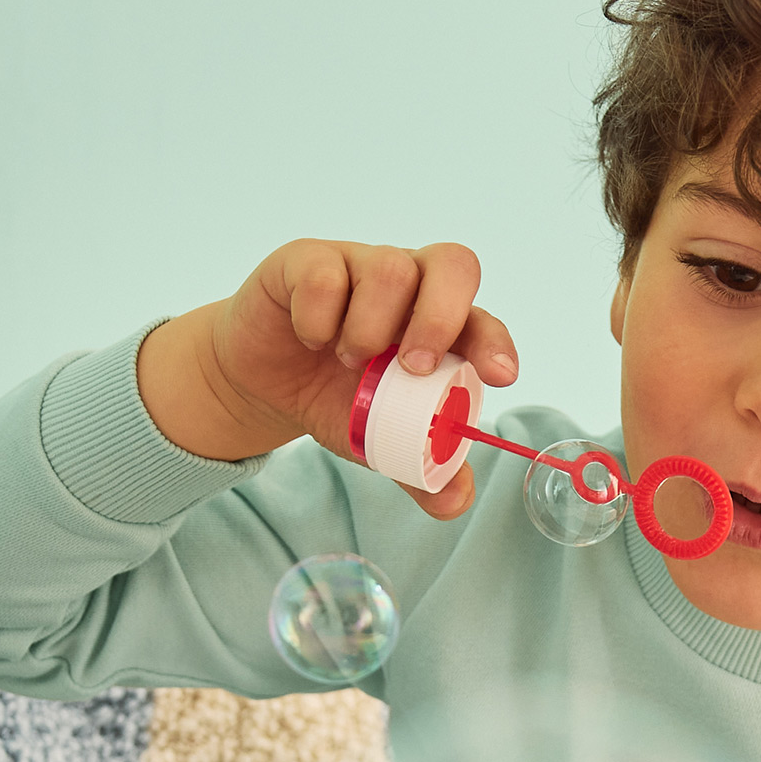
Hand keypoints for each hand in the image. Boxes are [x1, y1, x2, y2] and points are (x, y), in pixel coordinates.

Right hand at [184, 238, 519, 518]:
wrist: (263, 386)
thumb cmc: (333, 399)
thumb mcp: (378, 442)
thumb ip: (418, 470)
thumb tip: (454, 501)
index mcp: (439, 326)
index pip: (481, 320)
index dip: (495, 342)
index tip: (498, 375)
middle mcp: (409, 286)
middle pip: (453, 265)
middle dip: (441, 319)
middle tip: (412, 368)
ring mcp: (360, 265)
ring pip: (389, 268)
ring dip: (370, 327)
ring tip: (349, 362)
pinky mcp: (308, 260)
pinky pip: (323, 273)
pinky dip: (318, 316)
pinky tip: (310, 339)